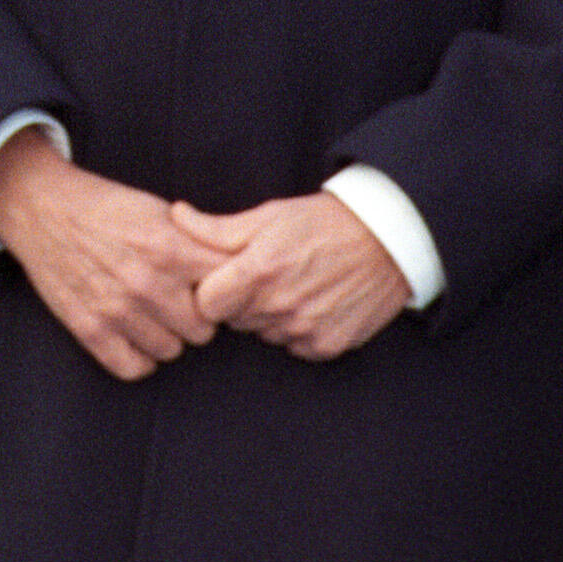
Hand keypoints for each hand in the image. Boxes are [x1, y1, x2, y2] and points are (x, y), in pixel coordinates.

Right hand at [0, 135, 232, 380]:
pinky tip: (135, 336)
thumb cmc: (106, 207)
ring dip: (167, 337)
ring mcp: (116, 309)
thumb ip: (197, 242)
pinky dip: (139, 358)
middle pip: (203, 331)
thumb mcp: (159, 211)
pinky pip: (134, 368)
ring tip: (155, 316)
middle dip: (197, 318)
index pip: (226, 292)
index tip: (218, 291)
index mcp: (169, 248)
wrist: (42, 208)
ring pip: (171, 351)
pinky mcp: (89, 329)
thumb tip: (238, 269)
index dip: (226, 293)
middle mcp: (146, 283)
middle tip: (182, 304)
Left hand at [175, 192, 409, 361]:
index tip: (222, 281)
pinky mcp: (328, 346)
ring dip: (268, 317)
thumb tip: (176, 216)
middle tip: (262, 277)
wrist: (386, 240)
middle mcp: (281, 305)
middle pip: (233, 321)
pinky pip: (294, 347)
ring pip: (264, 335)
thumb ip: (216, 227)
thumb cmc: (320, 222)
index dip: (210, 293)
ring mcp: (306, 329)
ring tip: (292, 286)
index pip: (206, 305)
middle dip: (238, 302)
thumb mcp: (268, 215)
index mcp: (259, 271)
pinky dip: (297, 330)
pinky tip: (312, 302)